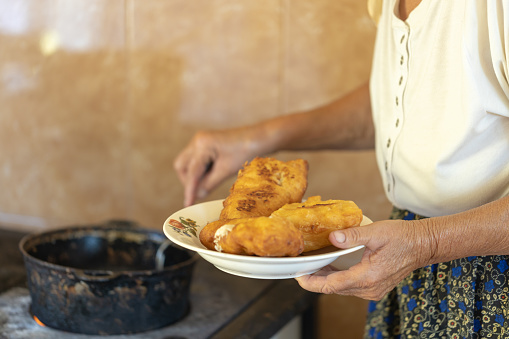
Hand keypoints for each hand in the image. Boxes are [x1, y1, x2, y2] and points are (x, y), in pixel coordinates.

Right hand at [173, 128, 261, 205]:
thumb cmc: (245, 152)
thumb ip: (209, 184)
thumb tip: (197, 195)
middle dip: (188, 180)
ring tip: (212, 180)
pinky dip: (201, 170)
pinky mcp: (205, 144)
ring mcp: (200, 141)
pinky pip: (195, 160)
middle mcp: (197, 141)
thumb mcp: (226, 171)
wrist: (258, 138)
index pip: (192, 172)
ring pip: (187, 163)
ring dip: (194, 175)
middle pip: (182, 166)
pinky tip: (214, 173)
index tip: (187, 204)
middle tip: (202, 190)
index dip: (189, 190)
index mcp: (202, 144)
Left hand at [295, 219, 433, 299]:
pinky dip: (337, 277)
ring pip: (341, 288)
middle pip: (333, 289)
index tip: (298, 275)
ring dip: (325, 279)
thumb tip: (333, 237)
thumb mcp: (376, 232)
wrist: (423, 245)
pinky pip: (350, 286)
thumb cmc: (403, 237)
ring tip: (311, 265)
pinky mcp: (374, 287)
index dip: (312, 282)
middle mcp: (369, 288)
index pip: (331, 285)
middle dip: (315, 279)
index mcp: (367, 277)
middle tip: (300, 267)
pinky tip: (329, 266)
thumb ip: (353, 235)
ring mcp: (372, 290)